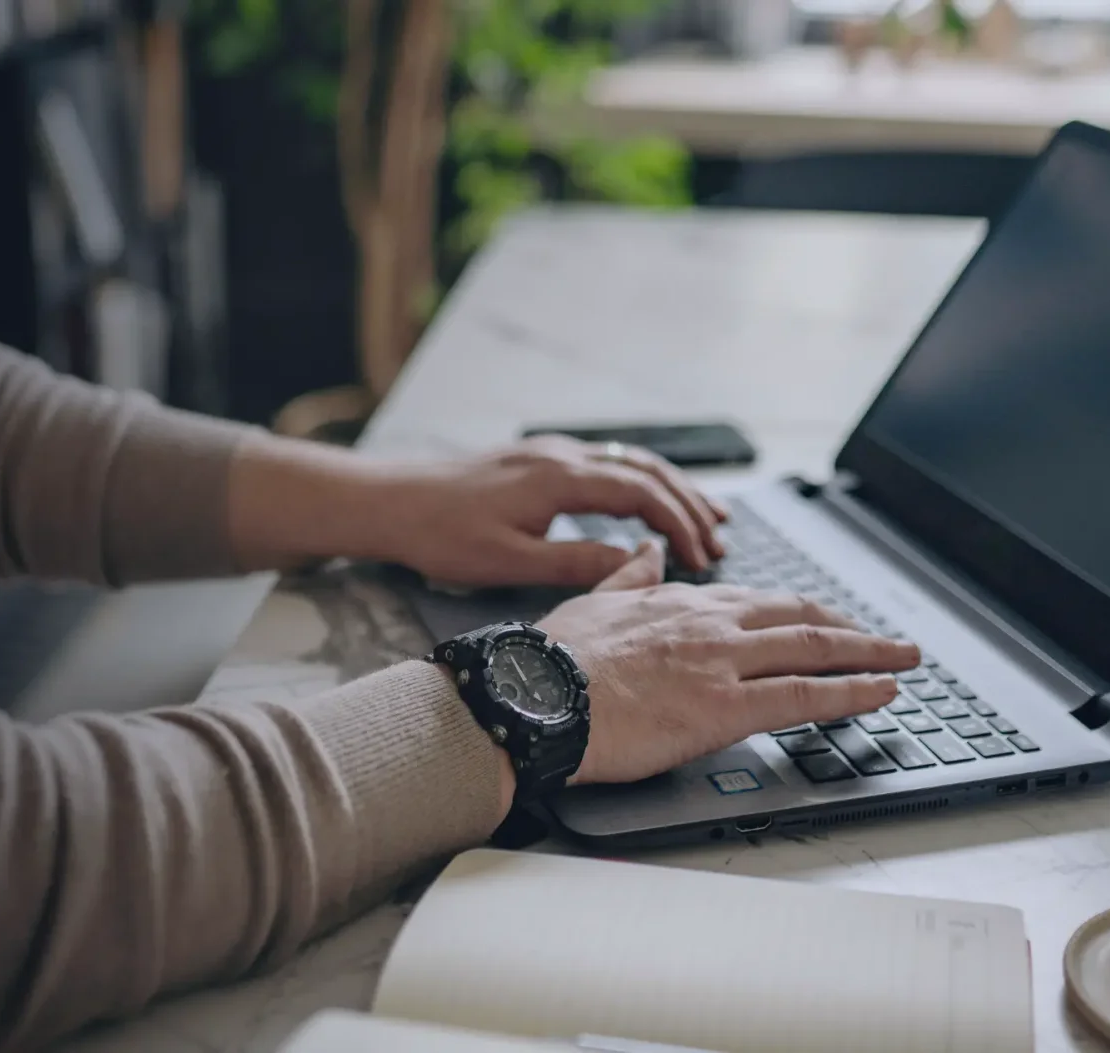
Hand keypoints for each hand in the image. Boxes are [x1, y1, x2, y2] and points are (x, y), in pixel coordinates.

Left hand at [370, 434, 726, 587]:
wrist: (390, 503)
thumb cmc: (440, 535)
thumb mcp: (510, 561)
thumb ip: (577, 563)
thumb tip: (637, 565)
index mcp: (560, 478)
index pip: (642, 493)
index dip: (681, 524)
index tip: (704, 557)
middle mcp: (561, 455)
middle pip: (646, 472)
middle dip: (689, 506)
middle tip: (720, 542)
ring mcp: (549, 453)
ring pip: (628, 463)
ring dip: (669, 491)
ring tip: (704, 520)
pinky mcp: (536, 461)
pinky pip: (604, 464)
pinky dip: (638, 484)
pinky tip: (645, 504)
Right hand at [538, 541, 919, 785]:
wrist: (533, 695)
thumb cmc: (550, 659)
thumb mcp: (590, 601)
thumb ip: (628, 576)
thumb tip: (648, 551)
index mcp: (679, 602)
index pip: (757, 601)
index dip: (800, 612)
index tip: (824, 619)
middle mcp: (711, 624)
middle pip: (800, 619)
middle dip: (852, 628)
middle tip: (887, 638)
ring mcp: (723, 662)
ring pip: (816, 650)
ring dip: (871, 654)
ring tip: (905, 660)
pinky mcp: (726, 706)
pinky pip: (806, 695)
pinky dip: (854, 691)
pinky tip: (883, 692)